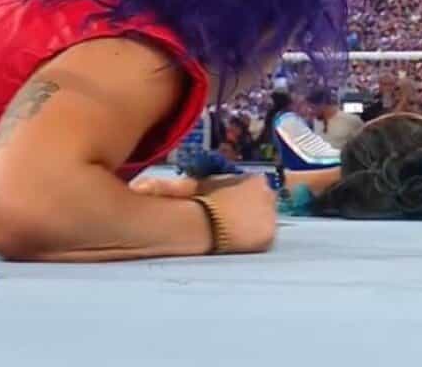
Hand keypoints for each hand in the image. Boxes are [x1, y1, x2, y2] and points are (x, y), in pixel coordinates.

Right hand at [132, 175, 276, 252]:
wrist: (203, 224)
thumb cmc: (196, 202)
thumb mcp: (195, 185)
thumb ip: (192, 182)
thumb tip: (150, 183)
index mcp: (255, 179)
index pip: (257, 187)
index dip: (244, 197)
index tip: (232, 205)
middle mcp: (268, 195)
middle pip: (264, 203)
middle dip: (251, 210)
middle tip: (230, 221)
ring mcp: (271, 216)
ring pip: (265, 221)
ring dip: (253, 225)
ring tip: (232, 232)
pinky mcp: (269, 236)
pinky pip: (265, 238)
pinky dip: (255, 241)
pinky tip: (239, 242)